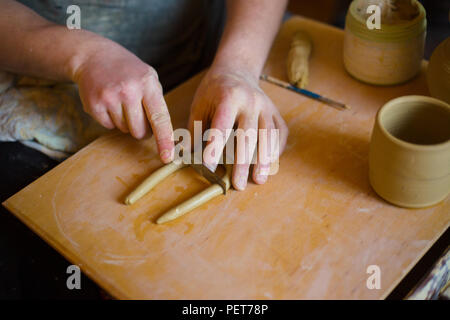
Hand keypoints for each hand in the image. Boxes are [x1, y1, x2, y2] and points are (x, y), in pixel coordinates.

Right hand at [73, 42, 173, 162]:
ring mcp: (109, 97)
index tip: (167, 157)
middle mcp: (129, 90)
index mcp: (148, 83)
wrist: (93, 55)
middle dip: (141, 129)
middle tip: (137, 113)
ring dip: (125, 122)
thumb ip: (157, 104)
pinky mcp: (93, 104)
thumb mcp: (148, 78)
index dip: (164, 140)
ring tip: (121, 101)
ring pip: (124, 130)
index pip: (159, 117)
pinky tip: (108, 101)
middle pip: (140, 131)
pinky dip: (110, 119)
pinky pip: (108, 126)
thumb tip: (164, 137)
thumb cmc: (128, 71)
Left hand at [188, 66, 287, 189]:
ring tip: (258, 180)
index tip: (209, 167)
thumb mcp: (199, 105)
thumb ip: (194, 131)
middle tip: (238, 184)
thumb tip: (184, 157)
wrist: (237, 70)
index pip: (222, 125)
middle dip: (242, 162)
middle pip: (248, 135)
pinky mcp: (276, 111)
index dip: (215, 147)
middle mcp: (251, 100)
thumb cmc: (214, 91)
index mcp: (228, 97)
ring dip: (264, 160)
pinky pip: (280, 132)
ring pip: (268, 135)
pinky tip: (270, 166)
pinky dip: (276, 150)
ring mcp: (266, 106)